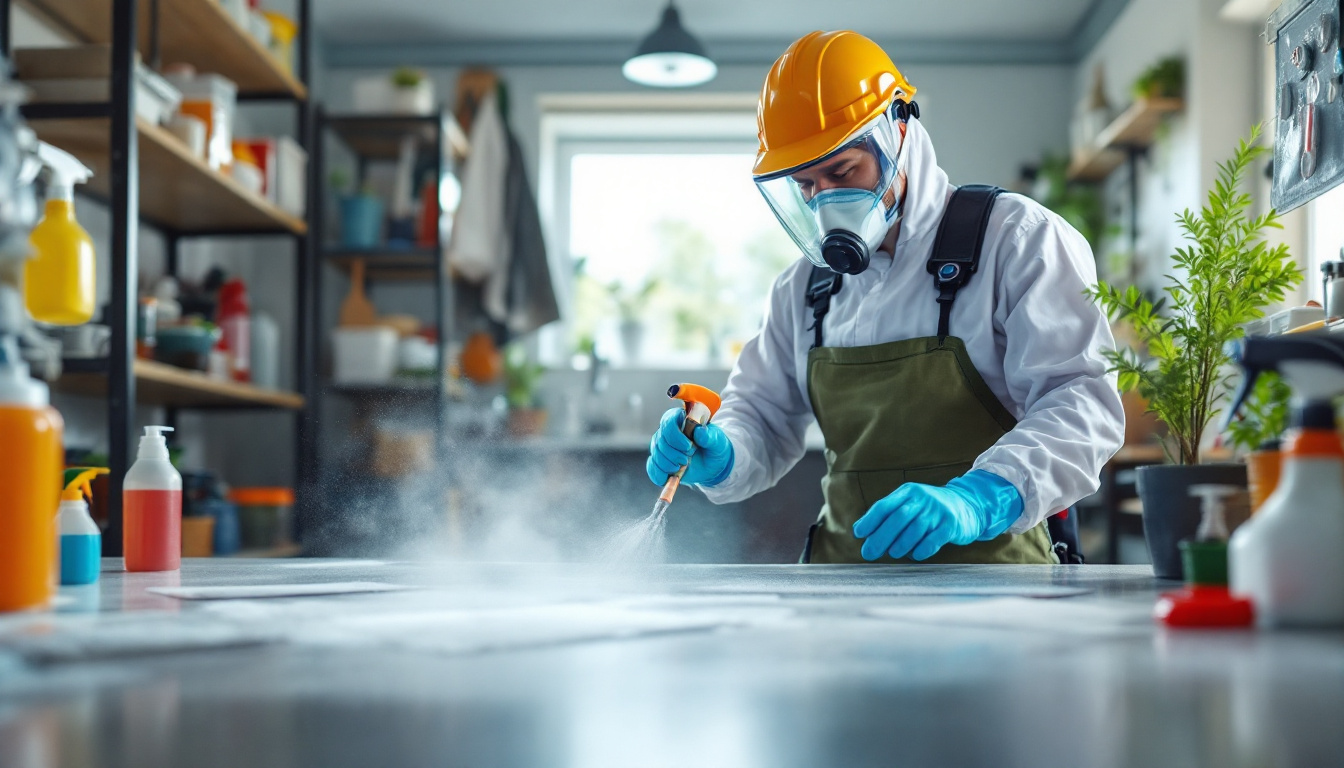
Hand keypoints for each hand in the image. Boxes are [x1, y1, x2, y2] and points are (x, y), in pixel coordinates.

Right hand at [646, 408, 734, 487]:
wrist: (713, 463)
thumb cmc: (714, 447)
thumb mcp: (717, 441)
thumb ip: (710, 436)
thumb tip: (700, 432)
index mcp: (680, 420)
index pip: (668, 422)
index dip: (675, 436)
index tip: (688, 446)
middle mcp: (667, 432)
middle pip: (660, 441)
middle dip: (673, 454)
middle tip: (687, 459)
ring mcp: (661, 447)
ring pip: (656, 454)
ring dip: (668, 464)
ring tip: (682, 466)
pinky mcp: (660, 462)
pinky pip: (652, 468)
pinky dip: (658, 474)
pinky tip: (669, 477)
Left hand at [851, 470, 1023, 560]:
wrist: (968, 505)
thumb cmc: (930, 510)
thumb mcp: (910, 504)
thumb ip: (887, 514)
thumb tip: (858, 530)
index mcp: (908, 492)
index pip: (884, 506)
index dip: (870, 520)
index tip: (858, 534)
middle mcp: (922, 499)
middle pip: (897, 519)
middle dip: (880, 537)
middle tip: (869, 553)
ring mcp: (938, 511)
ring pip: (914, 530)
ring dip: (900, 545)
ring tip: (893, 554)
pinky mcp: (951, 524)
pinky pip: (933, 539)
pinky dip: (922, 549)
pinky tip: (915, 555)